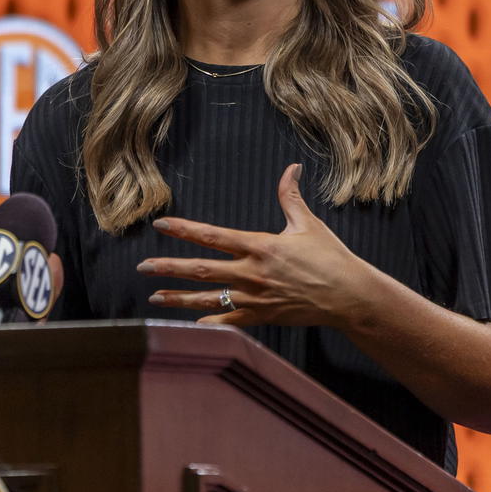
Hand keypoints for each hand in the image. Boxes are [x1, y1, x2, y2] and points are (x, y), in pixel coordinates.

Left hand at [138, 164, 373, 327]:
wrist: (348, 296)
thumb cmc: (330, 258)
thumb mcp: (308, 224)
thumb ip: (290, 196)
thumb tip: (291, 167)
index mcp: (259, 245)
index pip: (212, 235)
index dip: (184, 229)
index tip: (161, 225)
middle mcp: (251, 272)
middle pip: (200, 269)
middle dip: (168, 267)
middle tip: (142, 267)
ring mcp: (254, 298)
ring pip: (207, 298)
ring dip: (178, 297)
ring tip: (154, 297)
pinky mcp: (262, 316)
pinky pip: (228, 321)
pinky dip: (208, 322)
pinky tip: (189, 323)